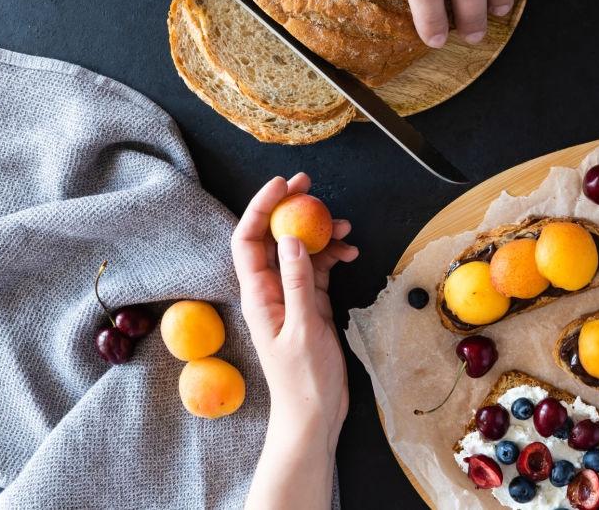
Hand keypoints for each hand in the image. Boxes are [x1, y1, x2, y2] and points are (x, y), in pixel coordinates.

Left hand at [231, 173, 357, 509]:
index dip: (261, 208)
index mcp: (258, 296)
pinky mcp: (309, 305)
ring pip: (299, 251)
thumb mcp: (304, 328)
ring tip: (345, 226)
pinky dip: (333, 257)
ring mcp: (290, 296)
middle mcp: (269, 291)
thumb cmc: (304, 379)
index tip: (283, 185)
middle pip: (272, 238)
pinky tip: (350, 253)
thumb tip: (291, 239)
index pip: (248, 241)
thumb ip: (298, 282)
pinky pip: (318, 269)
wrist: (314, 414)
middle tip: (310, 185)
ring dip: (319, 234)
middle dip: (289, 209)